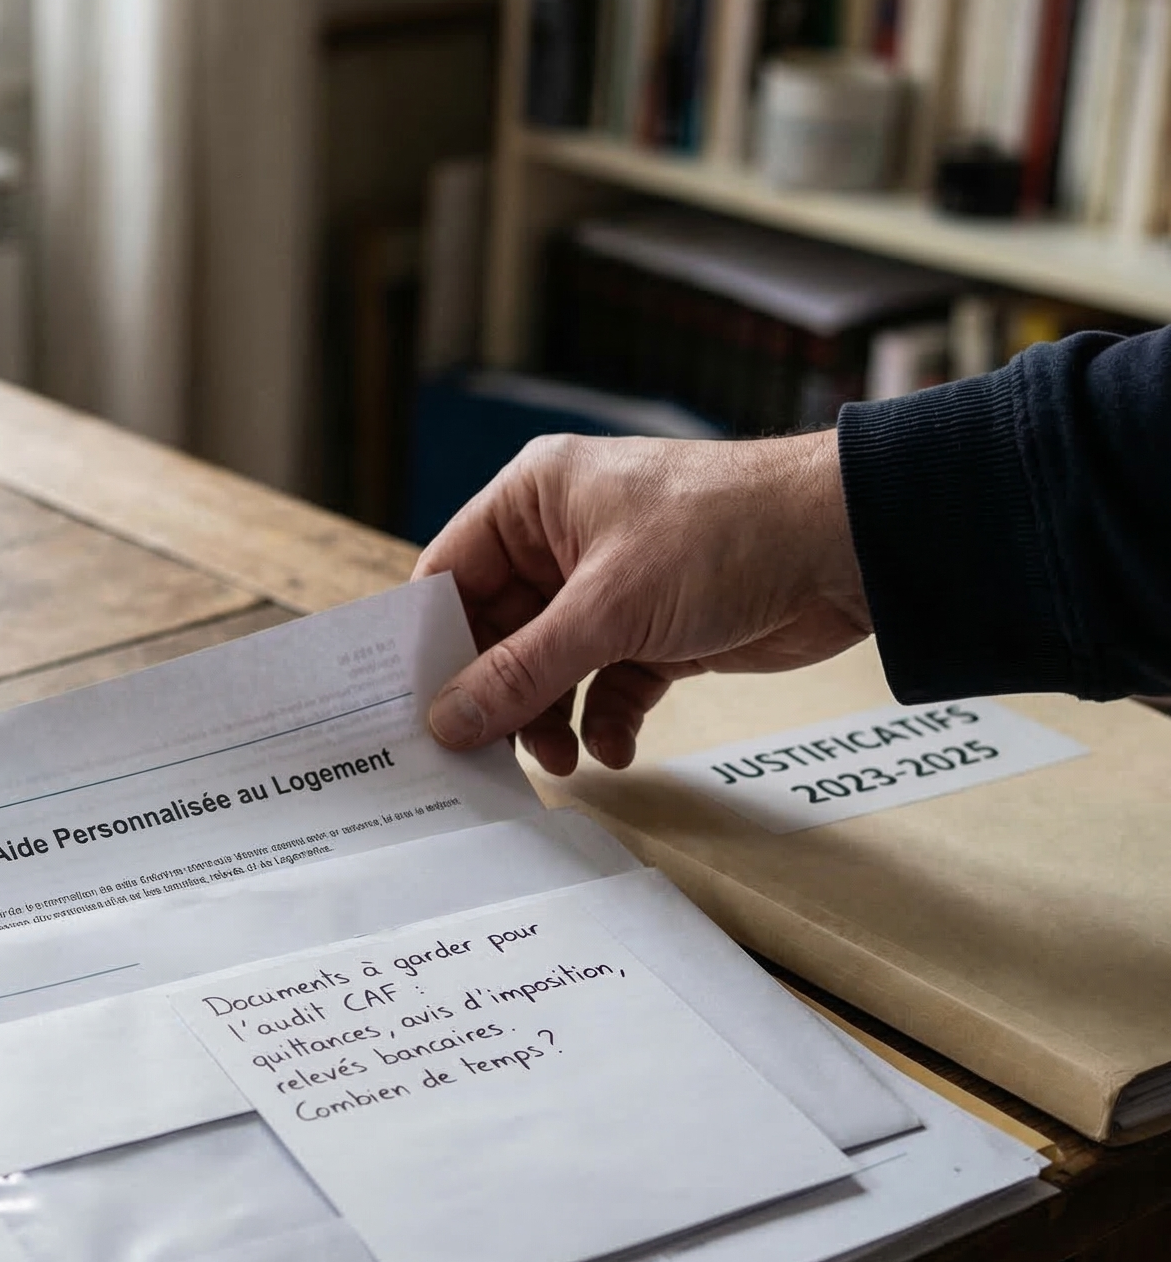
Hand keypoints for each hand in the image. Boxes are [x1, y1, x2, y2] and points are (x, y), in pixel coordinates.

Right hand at [412, 430, 871, 775]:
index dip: (430, 645)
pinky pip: (606, 685)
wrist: (849, 547)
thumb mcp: (605, 609)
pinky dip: (605, 720)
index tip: (413, 710)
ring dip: (551, 719)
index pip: (450, 576)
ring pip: (549, 668)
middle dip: (498, 697)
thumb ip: (519, 673)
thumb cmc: (723, 535)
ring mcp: (610, 586)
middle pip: (497, 633)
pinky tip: (615, 747)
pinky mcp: (655, 630)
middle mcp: (562, 539)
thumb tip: (446, 721)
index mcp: (533, 500)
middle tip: (485, 757)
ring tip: (562, 762)